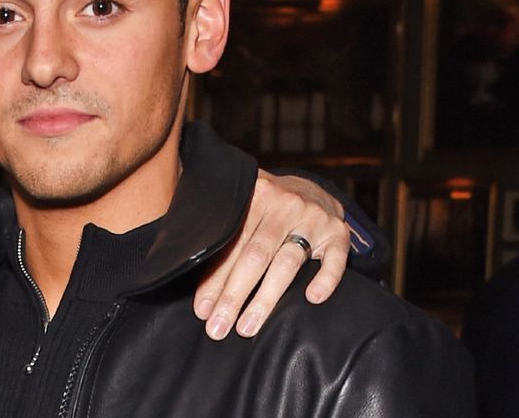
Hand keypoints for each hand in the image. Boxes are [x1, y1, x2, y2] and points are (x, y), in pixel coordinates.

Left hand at [193, 169, 348, 339]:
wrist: (313, 190)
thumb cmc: (265, 208)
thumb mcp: (242, 204)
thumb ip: (218, 225)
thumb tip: (179, 258)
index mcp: (253, 195)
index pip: (229, 242)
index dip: (214, 278)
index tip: (201, 309)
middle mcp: (284, 204)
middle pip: (254, 256)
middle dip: (233, 295)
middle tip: (217, 327)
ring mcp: (314, 218)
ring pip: (287, 263)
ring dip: (265, 299)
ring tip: (246, 327)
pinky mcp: (339, 234)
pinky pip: (335, 260)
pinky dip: (325, 279)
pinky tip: (311, 300)